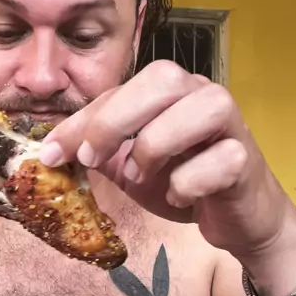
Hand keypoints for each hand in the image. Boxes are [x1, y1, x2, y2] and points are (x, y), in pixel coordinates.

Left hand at [39, 60, 295, 261]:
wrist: (234, 216)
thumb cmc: (184, 180)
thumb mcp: (131, 166)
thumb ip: (98, 153)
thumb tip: (49, 152)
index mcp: (169, 91)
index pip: (119, 90)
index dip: (80, 120)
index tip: (50, 153)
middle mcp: (201, 94)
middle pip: (162, 78)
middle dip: (115, 120)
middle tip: (92, 158)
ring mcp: (230, 123)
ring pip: (198, 110)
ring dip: (156, 147)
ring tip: (143, 176)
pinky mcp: (246, 159)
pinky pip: (217, 162)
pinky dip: (187, 185)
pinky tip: (181, 197)